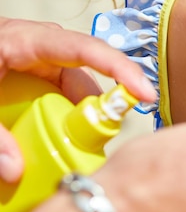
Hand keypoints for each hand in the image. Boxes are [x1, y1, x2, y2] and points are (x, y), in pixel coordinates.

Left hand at [0, 17, 155, 181]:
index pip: (84, 48)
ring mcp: (31, 57)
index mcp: (20, 39)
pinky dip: (63, 113)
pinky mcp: (26, 70)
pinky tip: (58, 134)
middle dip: (99, 102)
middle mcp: (33, 45)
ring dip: (80, 112)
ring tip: (81, 142)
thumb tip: (15, 171)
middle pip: (83, 71)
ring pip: (72, 83)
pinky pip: (56, 90)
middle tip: (104, 138)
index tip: (144, 93)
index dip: (119, 68)